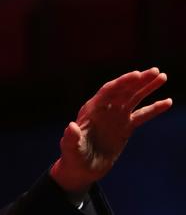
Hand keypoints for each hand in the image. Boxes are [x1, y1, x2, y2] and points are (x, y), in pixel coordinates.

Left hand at [50, 67, 171, 193]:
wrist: (82, 168)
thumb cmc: (73, 157)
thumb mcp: (70, 148)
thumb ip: (71, 138)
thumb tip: (71, 127)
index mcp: (92, 110)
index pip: (108, 91)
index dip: (122, 82)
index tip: (136, 74)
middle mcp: (105, 109)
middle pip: (123, 90)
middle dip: (138, 80)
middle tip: (156, 71)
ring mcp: (116, 117)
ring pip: (134, 98)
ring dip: (147, 87)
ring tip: (162, 76)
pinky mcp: (125, 127)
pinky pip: (142, 115)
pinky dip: (154, 108)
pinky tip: (168, 101)